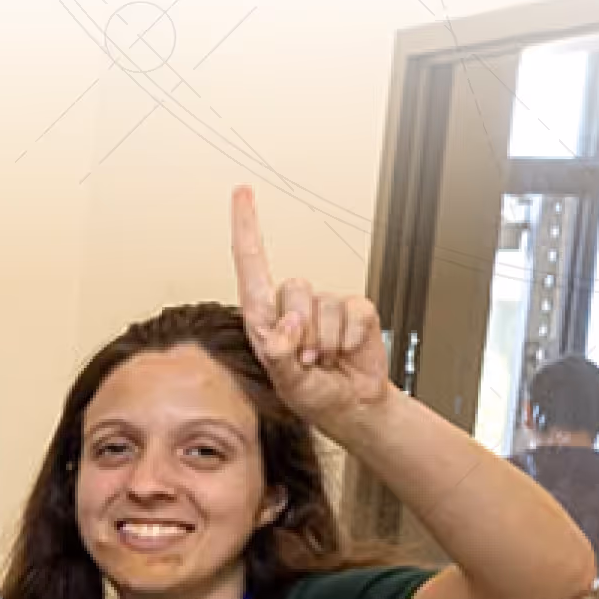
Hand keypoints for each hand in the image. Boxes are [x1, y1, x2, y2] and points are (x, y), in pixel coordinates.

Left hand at [231, 187, 389, 431]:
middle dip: (303, 330)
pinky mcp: (356, 311)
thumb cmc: (311, 394)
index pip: (251, 262)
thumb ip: (281, 355)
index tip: (242, 192)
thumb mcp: (286, 382)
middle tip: (307, 359)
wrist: (352, 406)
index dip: (247, 225)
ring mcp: (325, 306)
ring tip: (324, 360)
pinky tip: (347, 352)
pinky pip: (355, 311)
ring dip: (327, 340)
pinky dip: (353, 338)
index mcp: (264, 315)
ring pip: (325, 303)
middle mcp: (292, 305)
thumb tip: (287, 326)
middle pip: (295, 288)